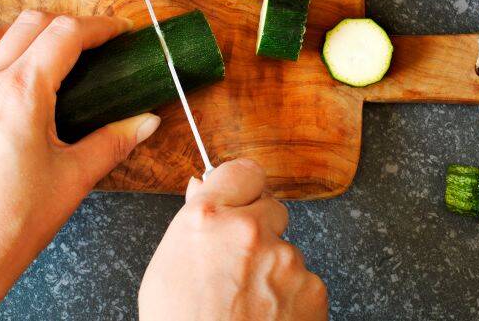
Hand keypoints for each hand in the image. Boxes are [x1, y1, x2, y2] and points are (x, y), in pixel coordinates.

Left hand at [0, 11, 159, 319]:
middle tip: (98, 45)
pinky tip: (19, 72)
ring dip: (30, 30)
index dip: (99, 27)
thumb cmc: (10, 223)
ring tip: (58, 51)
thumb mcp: (74, 179)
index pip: (65, 33)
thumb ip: (113, 141)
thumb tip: (145, 120)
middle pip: (32, 22)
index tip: (120, 33)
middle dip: (69, 24)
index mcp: (22, 93)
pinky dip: (0, 48)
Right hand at [139, 159, 327, 320]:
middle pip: (271, 208)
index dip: (241, 189)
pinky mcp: (312, 286)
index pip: (241, 172)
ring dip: (274, 269)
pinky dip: (292, 297)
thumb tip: (202, 187)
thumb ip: (192, 223)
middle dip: (260, 230)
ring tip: (247, 305)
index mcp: (206, 218)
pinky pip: (305, 280)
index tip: (241, 201)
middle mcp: (248, 230)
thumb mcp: (165, 270)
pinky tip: (266, 317)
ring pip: (287, 249)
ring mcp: (285, 258)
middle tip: (239, 267)